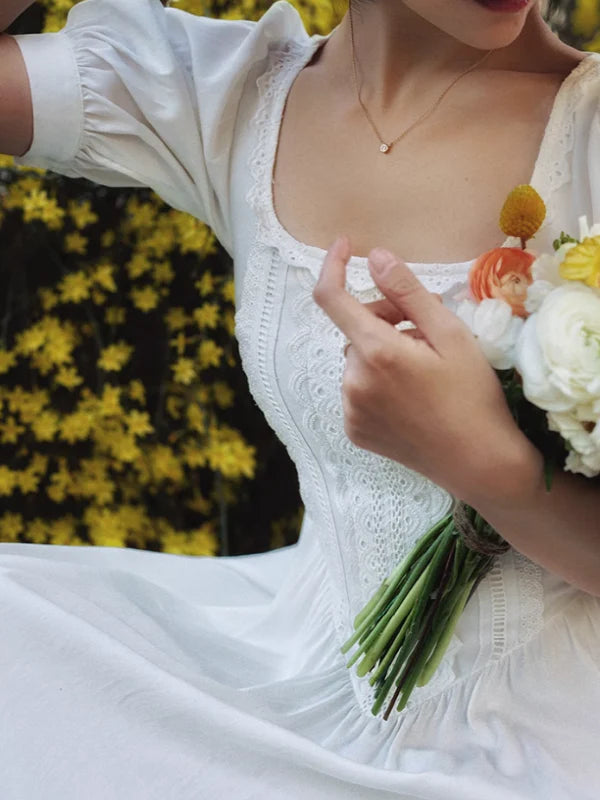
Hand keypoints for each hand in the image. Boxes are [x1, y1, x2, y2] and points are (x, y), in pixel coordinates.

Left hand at [312, 235, 536, 503]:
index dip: (333, 266)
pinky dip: (377, 383)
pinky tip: (411, 395)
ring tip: (424, 367)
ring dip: (381, 353)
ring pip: (357, 361)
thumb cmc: (473, 395)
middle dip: (384, 319)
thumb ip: (407, 293)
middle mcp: (353, 381)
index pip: (331, 298)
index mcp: (376, 352)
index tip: (346, 247)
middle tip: (424, 328)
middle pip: (355, 330)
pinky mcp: (355, 431)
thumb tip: (374, 257)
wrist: (479, 463)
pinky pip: (357, 391)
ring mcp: (351, 410)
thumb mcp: (451, 335)